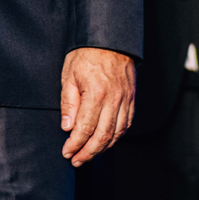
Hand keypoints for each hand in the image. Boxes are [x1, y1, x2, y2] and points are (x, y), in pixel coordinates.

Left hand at [60, 47, 134, 166]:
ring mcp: (125, 100)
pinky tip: (106, 142)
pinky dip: (116, 137)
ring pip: (116, 133)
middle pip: (102, 136)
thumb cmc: (86, 54)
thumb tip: (67, 128)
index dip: (75, 144)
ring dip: (102, 148)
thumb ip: (69, 103)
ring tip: (89, 155)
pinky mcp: (132, 99)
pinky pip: (126, 124)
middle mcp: (114, 100)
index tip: (67, 152)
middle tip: (76, 160)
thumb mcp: (69, 75)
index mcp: (96, 94)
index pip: (85, 128)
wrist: (110, 39)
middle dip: (88, 152)